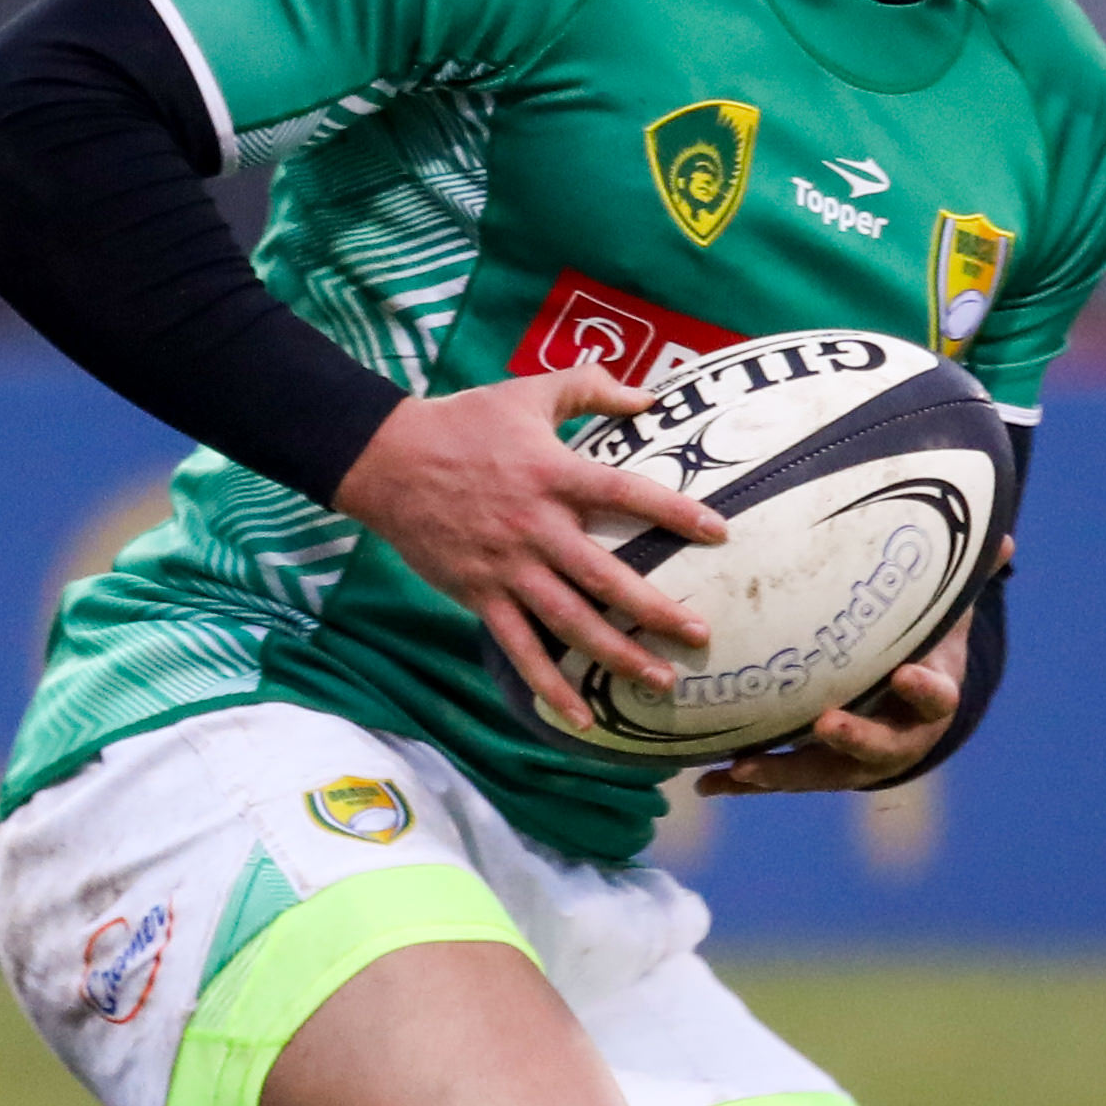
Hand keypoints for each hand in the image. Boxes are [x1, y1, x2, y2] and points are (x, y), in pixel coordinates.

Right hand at [330, 368, 726, 730]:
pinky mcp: (481, 596)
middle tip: (700, 635)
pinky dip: (551, 686)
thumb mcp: (527, 392)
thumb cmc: (463, 423)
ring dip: (617, 655)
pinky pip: (521, 649)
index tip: (719, 532)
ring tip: (661, 681)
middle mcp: (536, 527)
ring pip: (570, 621)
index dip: (674, 512)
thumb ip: (590, 388)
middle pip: (605, 575)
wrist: (386, 461)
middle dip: (655, 610)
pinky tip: (583, 717)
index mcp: (553, 475)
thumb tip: (650, 395)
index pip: (626, 495)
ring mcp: (507, 568)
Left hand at [697, 539, 1009, 795]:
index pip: (936, 698)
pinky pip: (783, 778)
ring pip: (823, 774)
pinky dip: (746, 782)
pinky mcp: (818, 770)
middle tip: (825, 723)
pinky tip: (707, 784)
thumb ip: (964, 580)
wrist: (909, 705)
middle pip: (881, 748)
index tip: (907, 673)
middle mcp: (898, 739)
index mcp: (931, 700)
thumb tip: (1004, 537)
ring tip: (744, 768)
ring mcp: (855, 761)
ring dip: (785, 772)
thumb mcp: (946, 614)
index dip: (924, 688)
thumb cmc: (924, 648)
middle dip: (853, 738)